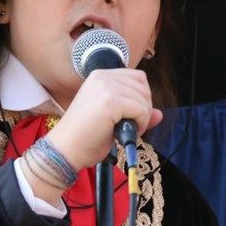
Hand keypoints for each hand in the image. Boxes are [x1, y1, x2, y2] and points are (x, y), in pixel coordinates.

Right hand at [47, 68, 163, 170]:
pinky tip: (125, 133)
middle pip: (143, 86)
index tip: (131, 115)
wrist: (66, 149)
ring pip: (143, 99)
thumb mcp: (113, 119)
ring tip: (126, 130)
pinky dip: (140, 124)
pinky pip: (141, 110)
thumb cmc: (85, 137)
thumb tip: (159, 114)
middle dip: (144, 108)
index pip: (137, 77)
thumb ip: (135, 112)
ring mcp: (106, 87)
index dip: (141, 97)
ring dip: (142, 118)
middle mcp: (103, 76)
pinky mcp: (111, 101)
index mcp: (100, 76)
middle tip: (131, 125)